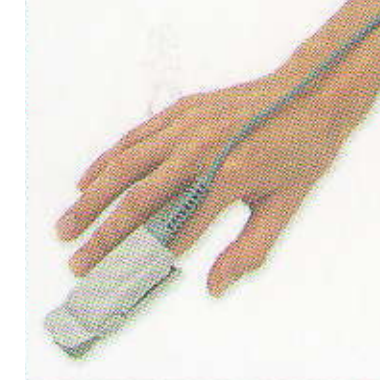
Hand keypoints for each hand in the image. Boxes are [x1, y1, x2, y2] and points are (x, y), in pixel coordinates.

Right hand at [56, 69, 373, 295]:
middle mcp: (200, 150)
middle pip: (137, 200)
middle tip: (78, 262)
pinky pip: (135, 138)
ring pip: (124, 166)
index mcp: (228, 177)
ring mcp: (186, 126)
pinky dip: (107, 160)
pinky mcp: (182, 110)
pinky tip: (88, 179)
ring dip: (92, 199)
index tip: (119, 283)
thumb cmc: (302, 150)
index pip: (175, 231)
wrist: (313, 93)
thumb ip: (248, 249)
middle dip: (103, 236)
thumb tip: (216, 286)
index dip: (144, 261)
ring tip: (67, 226)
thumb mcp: (284, 206)